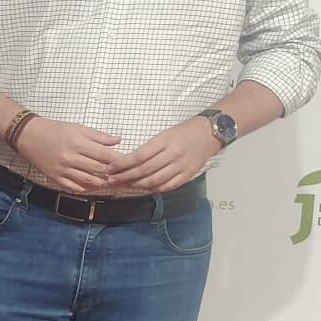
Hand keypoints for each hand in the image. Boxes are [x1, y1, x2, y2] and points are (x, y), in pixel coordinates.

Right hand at [13, 117, 121, 191]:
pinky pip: (74, 187)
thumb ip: (98, 136)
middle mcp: (70, 158)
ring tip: (112, 182)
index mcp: (77, 143)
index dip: (118, 160)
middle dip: (113, 173)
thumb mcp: (78, 128)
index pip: (104, 155)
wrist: (29, 136)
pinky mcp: (55, 178)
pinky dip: (86, 189)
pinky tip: (94, 187)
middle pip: (98, 169)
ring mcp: (62, 170)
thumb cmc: (55, 129)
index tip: (128, 162)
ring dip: (103, 183)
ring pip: (88, 181)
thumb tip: (118, 140)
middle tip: (124, 175)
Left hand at [107, 117, 221, 192]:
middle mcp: (172, 155)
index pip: (138, 156)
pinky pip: (167, 186)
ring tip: (124, 186)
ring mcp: (181, 166)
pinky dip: (153, 189)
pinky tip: (143, 189)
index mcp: (164, 141)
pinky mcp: (187, 175)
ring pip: (154, 181)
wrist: (209, 133)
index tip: (110, 168)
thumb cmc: (183, 132)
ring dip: (136, 185)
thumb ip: (148, 149)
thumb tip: (127, 162)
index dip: (122, 164)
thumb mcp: (163, 134)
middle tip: (111, 181)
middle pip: (144, 170)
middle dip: (125, 177)